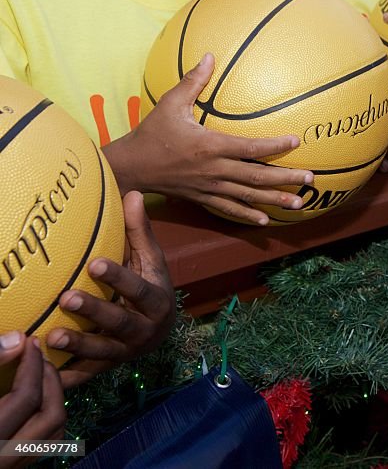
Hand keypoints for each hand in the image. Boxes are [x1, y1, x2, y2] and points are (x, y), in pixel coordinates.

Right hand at [0, 336, 65, 467]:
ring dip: (54, 401)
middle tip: (39, 358)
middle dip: (51, 381)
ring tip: (40, 376)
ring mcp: (11, 467)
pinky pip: (44, 446)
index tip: (30, 342)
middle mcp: (4, 459)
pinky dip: (47, 419)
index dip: (32, 365)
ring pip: (53, 434)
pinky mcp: (14, 468)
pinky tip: (35, 400)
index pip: (26, 398)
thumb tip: (18, 339)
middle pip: (50, 417)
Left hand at [47, 192, 174, 388]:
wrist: (160, 330)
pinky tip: (45, 371)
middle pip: (120, 321)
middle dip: (94, 311)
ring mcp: (126, 351)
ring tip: (50, 336)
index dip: (119, 278)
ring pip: (102, 351)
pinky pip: (87, 374)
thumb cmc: (150, 286)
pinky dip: (67, 375)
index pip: (139, 288)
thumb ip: (140, 232)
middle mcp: (145, 330)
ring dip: (78, 344)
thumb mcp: (151, 261)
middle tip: (66, 297)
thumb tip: (134, 194)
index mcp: (157, 300)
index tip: (94, 263)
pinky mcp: (108, 367)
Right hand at [104, 53, 313, 225]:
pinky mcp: (202, 198)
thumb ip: (192, 81)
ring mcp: (209, 187)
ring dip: (275, 200)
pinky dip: (248, 215)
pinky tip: (266, 221)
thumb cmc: (151, 133)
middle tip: (310, 179)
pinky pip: (229, 209)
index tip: (295, 141)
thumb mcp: (170, 104)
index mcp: (209, 146)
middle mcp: (213, 170)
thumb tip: (209, 55)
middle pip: (256, 178)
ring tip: (299, 203)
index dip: (274, 146)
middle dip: (285, 178)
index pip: (250, 149)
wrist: (130, 167)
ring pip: (248, 197)